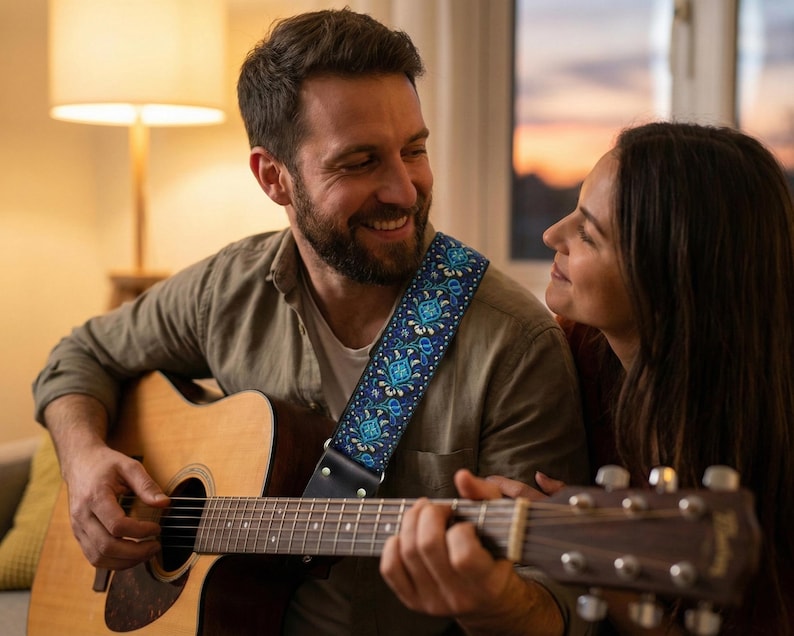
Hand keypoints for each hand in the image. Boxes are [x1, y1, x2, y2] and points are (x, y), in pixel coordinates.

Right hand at [65, 443, 169, 569]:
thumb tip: (165, 503)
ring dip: (125, 561)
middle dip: (135, 552)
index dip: (140, 531)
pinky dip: (114, 562)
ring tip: (147, 553)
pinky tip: (131, 555)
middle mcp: (82, 516)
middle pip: (106, 546)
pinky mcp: (78, 535)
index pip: (117, 525)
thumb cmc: (105, 464)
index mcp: (95, 497)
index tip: (157, 528)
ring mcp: (77, 528)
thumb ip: (147, 485)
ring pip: (98, 557)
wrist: (80, 463)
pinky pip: (94, 557)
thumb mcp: (129, 467)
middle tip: (156, 546)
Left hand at [380, 469, 563, 634]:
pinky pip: (390, 569)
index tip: (465, 523)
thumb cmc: (496, 554)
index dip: (460, 530)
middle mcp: (459, 596)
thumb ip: (484, 494)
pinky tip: (407, 535)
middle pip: (427, 547)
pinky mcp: (414, 601)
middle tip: (438, 509)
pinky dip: (392, 545)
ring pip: (407, 553)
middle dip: (429, 515)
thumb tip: (461, 477)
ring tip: (423, 514)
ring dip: (411, 522)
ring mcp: (433, 601)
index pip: (464, 556)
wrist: (489, 598)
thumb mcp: (501, 522)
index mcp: (487, 582)